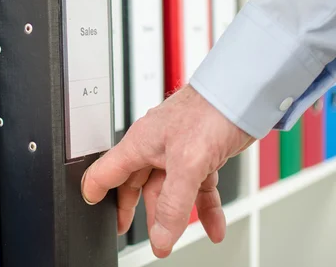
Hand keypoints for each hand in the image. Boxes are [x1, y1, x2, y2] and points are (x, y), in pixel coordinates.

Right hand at [81, 85, 254, 257]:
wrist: (244, 95)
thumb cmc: (209, 111)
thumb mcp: (187, 164)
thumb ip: (173, 204)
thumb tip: (162, 237)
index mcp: (140, 143)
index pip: (106, 172)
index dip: (95, 191)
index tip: (91, 207)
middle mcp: (155, 147)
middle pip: (138, 185)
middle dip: (139, 211)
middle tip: (131, 229)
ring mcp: (179, 150)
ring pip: (170, 190)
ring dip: (175, 216)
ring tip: (173, 239)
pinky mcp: (202, 154)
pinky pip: (198, 187)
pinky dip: (204, 207)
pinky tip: (213, 224)